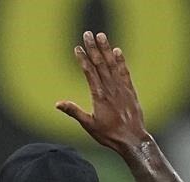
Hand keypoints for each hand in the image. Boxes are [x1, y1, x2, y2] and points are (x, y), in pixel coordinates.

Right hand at [56, 31, 148, 152]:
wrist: (132, 139)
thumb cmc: (109, 134)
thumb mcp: (88, 125)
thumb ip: (74, 112)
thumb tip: (58, 103)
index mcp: (98, 96)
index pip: (89, 72)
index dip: (83, 58)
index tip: (77, 47)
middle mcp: (110, 88)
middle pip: (100, 63)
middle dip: (93, 48)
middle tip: (87, 34)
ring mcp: (121, 88)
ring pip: (112, 64)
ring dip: (106, 49)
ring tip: (101, 36)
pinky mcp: (130, 90)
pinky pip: (124, 72)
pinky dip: (120, 61)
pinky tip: (117, 51)